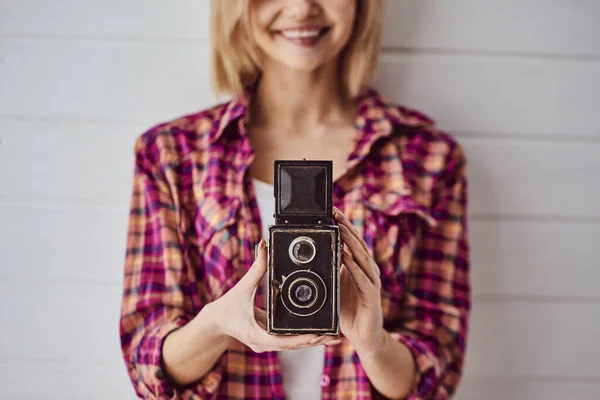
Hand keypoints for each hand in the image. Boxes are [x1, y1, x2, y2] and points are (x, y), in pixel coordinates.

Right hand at [207, 238, 342, 351]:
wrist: (215, 323)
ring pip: (296, 346)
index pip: (285, 340)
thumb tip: (264, 245)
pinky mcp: (270, 342)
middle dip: (317, 341)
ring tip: (336, 336)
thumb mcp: (243, 287)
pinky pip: (291, 342)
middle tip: (338, 336)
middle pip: (296, 346)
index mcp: (258, 335)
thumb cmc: (227, 307)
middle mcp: (265, 344)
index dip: (303, 338)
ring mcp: (268, 345)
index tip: (320, 333)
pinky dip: (305, 338)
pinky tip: (321, 335)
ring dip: (315, 341)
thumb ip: (256, 267)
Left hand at [333, 207, 385, 353]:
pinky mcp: (372, 296)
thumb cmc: (348, 310)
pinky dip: (353, 266)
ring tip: (340, 228)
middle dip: (346, 227)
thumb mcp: (335, 286)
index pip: (351, 241)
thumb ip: (329, 270)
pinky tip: (345, 256)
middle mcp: (368, 270)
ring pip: (362, 257)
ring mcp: (372, 282)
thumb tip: (313, 255)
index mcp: (359, 266)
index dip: (343, 225)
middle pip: (358, 244)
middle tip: (335, 213)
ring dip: (351, 242)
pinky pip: (363, 278)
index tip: (332, 211)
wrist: (364, 336)